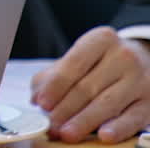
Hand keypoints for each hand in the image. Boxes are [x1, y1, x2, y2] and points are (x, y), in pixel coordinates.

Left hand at [30, 26, 149, 142]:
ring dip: (84, 121)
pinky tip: (103, 135)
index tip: (42, 103)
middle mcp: (123, 56)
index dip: (55, 86)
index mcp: (101, 40)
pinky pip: (133, 118)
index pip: (73, 65)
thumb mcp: (79, 58)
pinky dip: (118, 128)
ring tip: (66, 134)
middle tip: (51, 125)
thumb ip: (53, 76)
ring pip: (108, 103)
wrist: (145, 61)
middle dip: (65, 109)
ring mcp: (140, 79)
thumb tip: (37, 98)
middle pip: (88, 87)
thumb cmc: (103, 62)